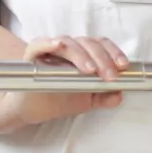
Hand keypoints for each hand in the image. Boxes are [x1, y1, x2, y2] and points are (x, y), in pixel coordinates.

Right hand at [0, 35, 129, 129]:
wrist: (28, 109)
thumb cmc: (55, 99)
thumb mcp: (84, 100)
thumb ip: (102, 97)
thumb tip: (119, 94)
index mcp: (81, 55)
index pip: (100, 45)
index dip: (113, 52)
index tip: (123, 66)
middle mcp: (66, 48)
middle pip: (87, 43)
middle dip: (102, 59)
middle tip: (110, 76)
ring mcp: (49, 49)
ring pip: (68, 43)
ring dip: (81, 54)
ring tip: (90, 70)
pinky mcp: (31, 55)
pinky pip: (39, 45)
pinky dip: (50, 43)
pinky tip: (59, 45)